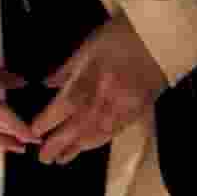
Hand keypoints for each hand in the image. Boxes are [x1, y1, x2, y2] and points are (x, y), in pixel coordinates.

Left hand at [21, 16, 171, 164]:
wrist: (163, 37)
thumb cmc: (122, 35)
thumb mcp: (89, 46)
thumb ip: (67, 69)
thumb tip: (47, 84)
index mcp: (91, 80)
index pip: (63, 108)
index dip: (47, 123)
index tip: (33, 133)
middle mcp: (106, 99)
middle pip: (78, 127)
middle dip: (59, 145)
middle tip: (43, 159)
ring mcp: (123, 107)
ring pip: (97, 134)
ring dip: (78, 149)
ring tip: (62, 159)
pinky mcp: (139, 110)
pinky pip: (115, 132)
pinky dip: (99, 142)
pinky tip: (89, 146)